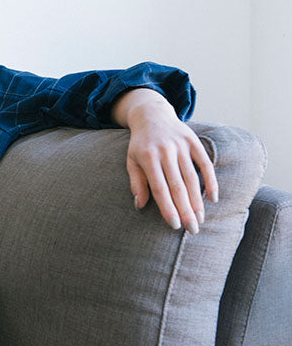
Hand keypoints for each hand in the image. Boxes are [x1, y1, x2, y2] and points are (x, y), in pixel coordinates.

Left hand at [113, 89, 218, 233]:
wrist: (152, 115)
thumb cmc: (140, 144)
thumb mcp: (131, 161)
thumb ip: (136, 182)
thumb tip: (139, 205)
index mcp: (148, 158)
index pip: (159, 188)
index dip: (167, 207)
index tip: (174, 225)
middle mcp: (165, 152)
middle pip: (178, 186)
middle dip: (186, 210)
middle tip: (192, 230)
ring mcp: (181, 146)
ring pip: (192, 178)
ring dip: (197, 201)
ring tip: (200, 219)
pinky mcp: (193, 141)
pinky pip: (205, 163)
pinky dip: (211, 181)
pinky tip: (213, 198)